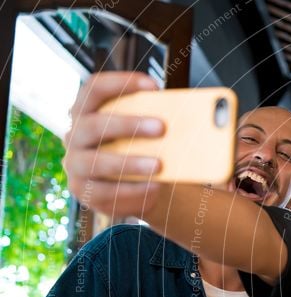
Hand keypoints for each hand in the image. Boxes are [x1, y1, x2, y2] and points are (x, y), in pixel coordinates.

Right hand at [63, 72, 164, 217]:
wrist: (136, 188)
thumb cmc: (141, 150)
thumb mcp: (144, 133)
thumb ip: (153, 121)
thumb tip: (187, 116)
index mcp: (86, 111)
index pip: (94, 88)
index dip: (120, 83)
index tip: (153, 86)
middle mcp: (75, 135)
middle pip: (94, 125)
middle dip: (128, 125)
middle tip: (161, 127)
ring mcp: (75, 164)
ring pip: (98, 161)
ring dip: (131, 162)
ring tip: (160, 165)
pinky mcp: (84, 191)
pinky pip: (106, 191)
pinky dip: (133, 189)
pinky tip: (155, 186)